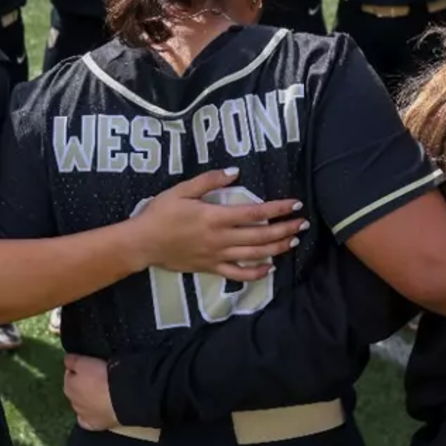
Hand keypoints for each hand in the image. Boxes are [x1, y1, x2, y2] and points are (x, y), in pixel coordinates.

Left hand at [62, 352, 120, 431]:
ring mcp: (82, 415)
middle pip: (75, 391)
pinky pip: (88, 421)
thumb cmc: (102, 376)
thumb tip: (66, 361)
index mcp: (68, 385)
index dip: (79, 369)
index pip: (70, 374)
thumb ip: (72, 361)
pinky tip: (97, 413)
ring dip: (88, 400)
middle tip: (97, 379)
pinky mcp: (93, 425)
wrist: (120, 397)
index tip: (90, 366)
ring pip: (82, 406)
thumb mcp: (85, 361)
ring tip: (102, 394)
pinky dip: (90, 416)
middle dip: (83, 386)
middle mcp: (72, 401)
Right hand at [134, 168, 307, 281]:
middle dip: (284, 228)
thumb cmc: (160, 213)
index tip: (295, 204)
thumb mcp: (182, 190)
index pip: (254, 212)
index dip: (277, 208)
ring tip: (293, 240)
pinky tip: (270, 268)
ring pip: (254, 254)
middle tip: (303, 223)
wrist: (142, 243)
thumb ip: (209, 181)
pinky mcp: (211, 268)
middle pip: (260, 235)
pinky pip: (238, 273)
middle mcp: (221, 238)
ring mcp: (217, 256)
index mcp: (215, 217)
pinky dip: (256, 273)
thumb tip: (235, 172)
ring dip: (276, 248)